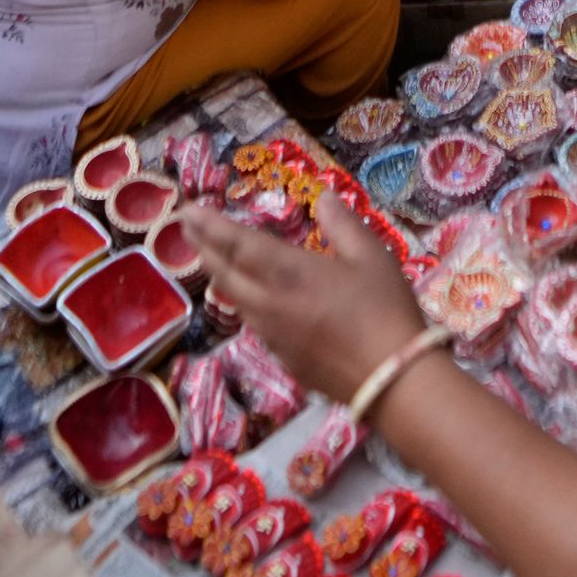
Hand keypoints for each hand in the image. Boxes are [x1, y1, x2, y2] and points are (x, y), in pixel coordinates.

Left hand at [182, 193, 428, 402]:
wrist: (391, 379)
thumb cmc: (385, 310)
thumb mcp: (373, 257)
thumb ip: (343, 225)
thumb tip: (323, 197)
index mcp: (290, 273)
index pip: (238, 244)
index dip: (209, 226)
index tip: (187, 210)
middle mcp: (270, 304)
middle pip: (224, 273)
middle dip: (202, 247)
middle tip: (185, 227)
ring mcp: (273, 336)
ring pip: (235, 301)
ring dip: (219, 276)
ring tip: (212, 259)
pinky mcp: (283, 359)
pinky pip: (253, 324)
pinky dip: (243, 303)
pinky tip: (251, 301)